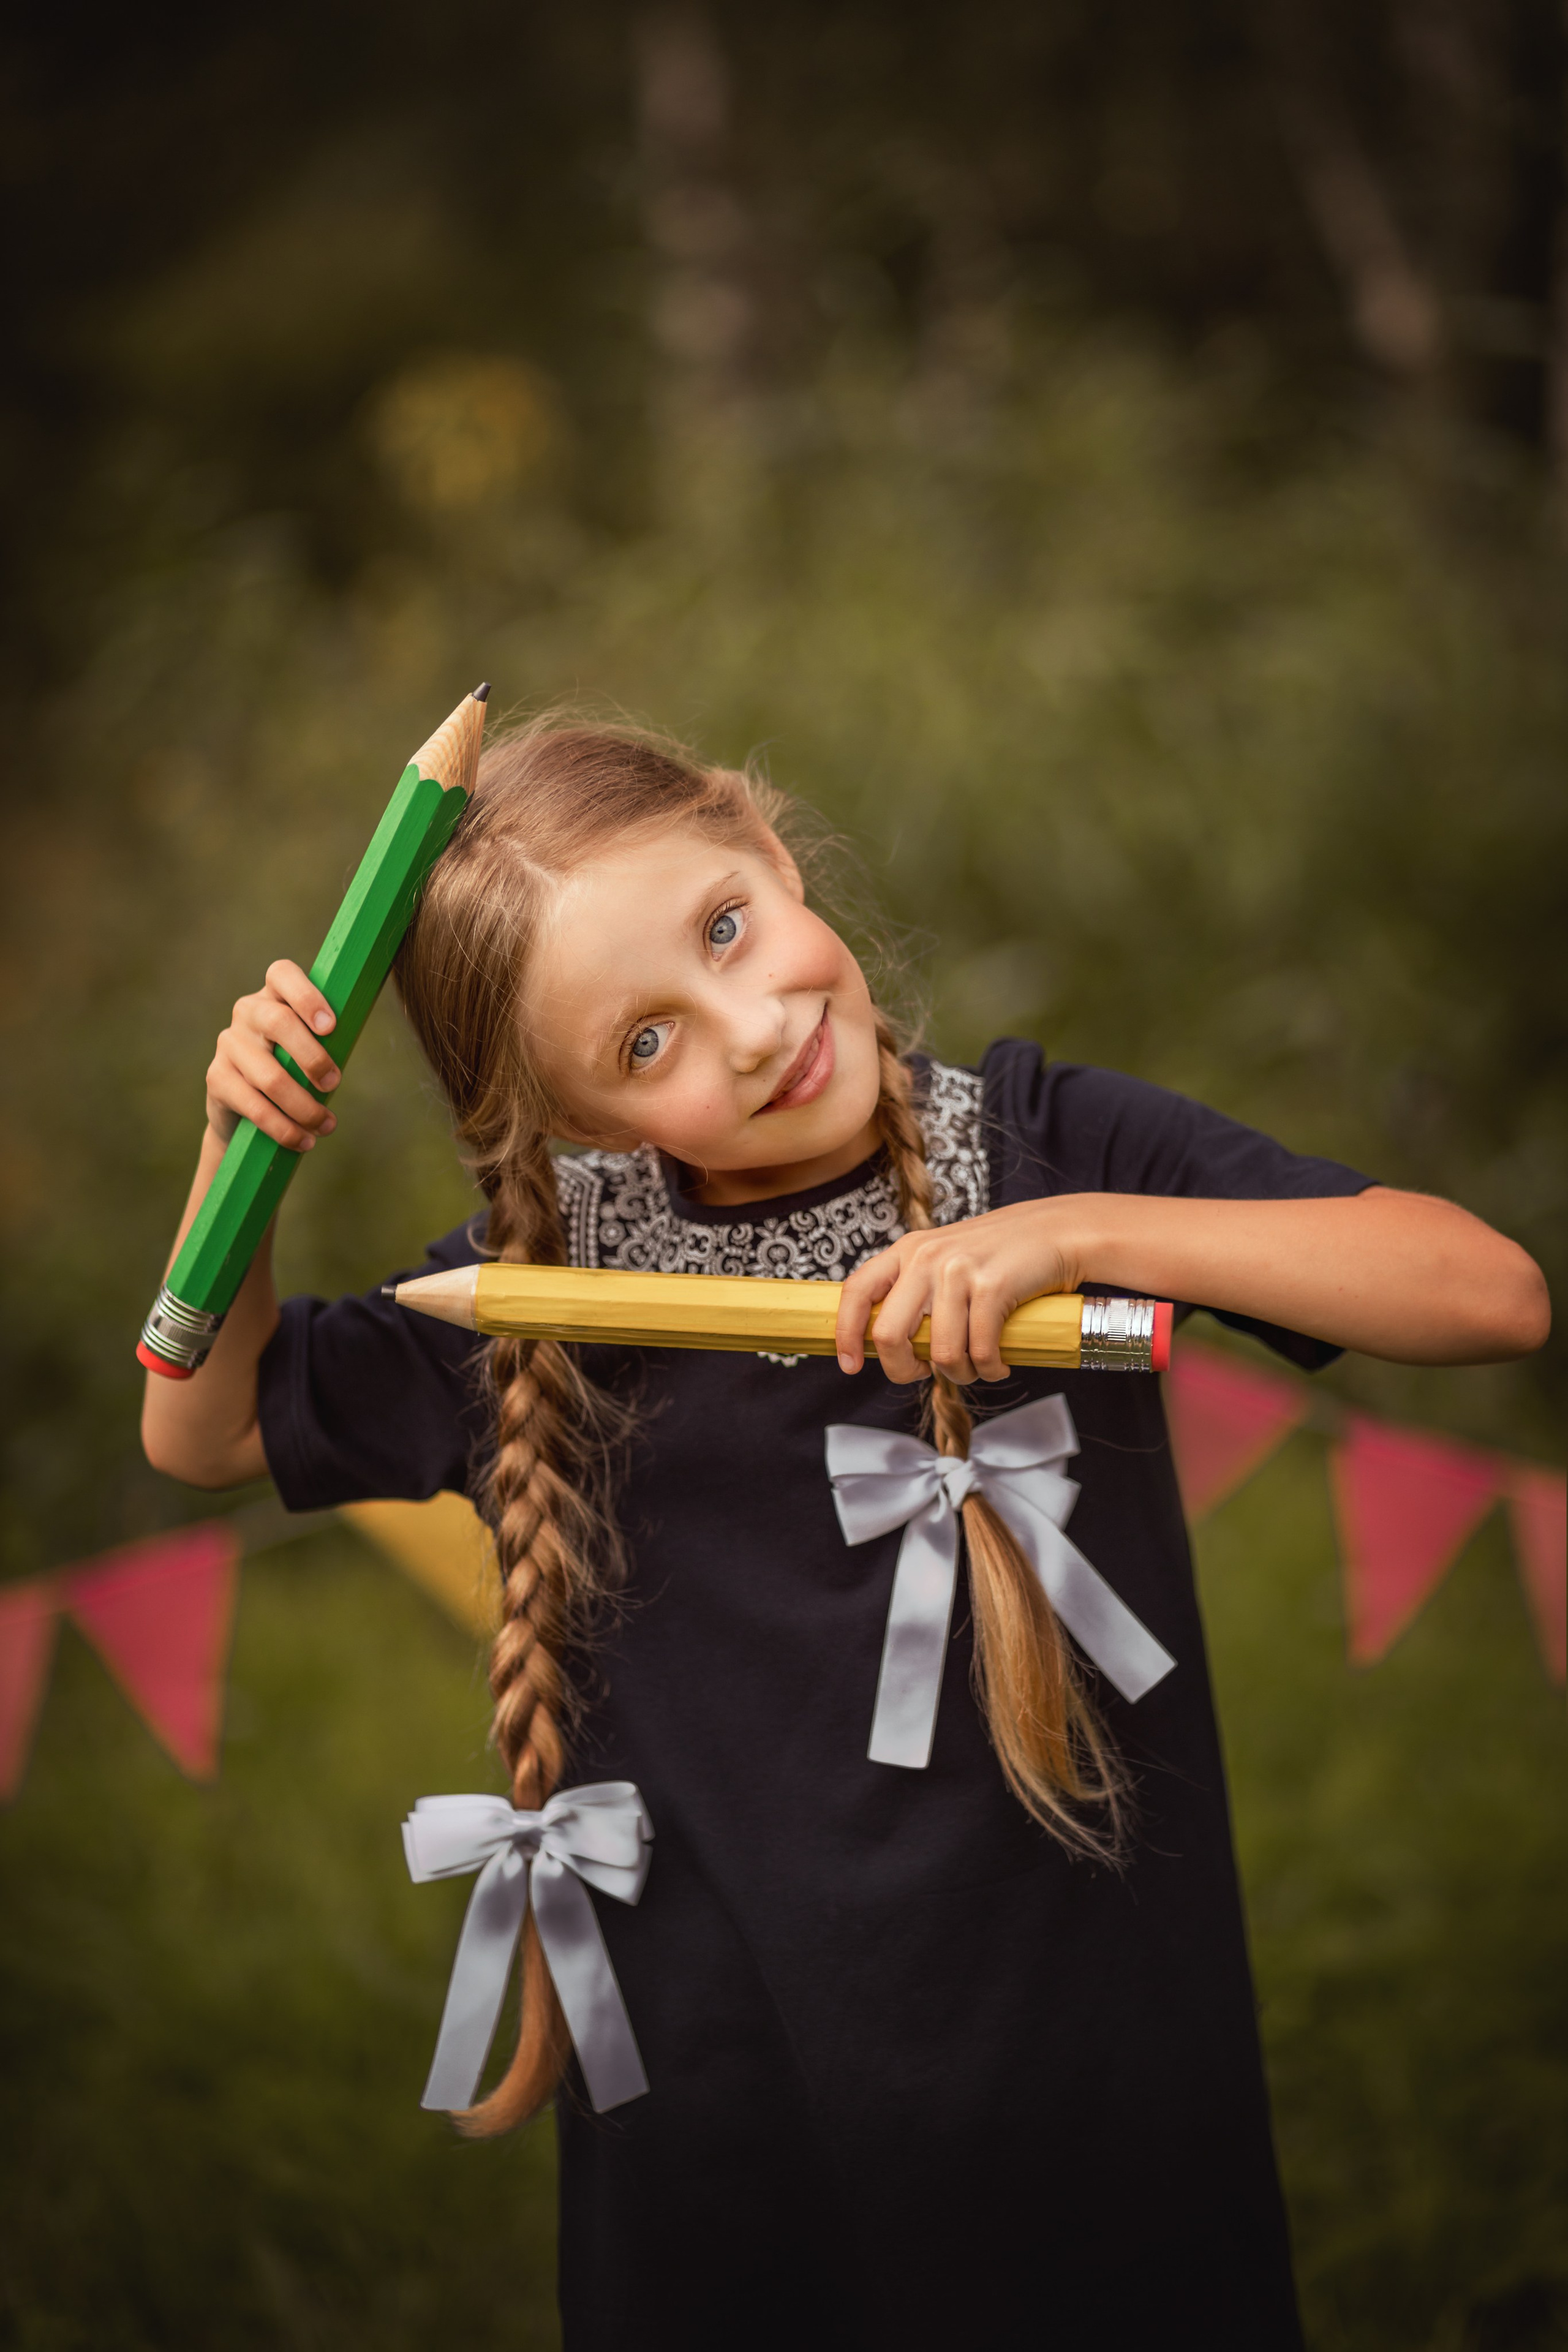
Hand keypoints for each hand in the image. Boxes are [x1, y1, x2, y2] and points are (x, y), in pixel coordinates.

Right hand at [206, 960, 340, 1150]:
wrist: (245, 1107)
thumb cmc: (294, 1067)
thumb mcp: (311, 1047)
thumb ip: (327, 1041)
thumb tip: (351, 1053)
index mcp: (275, 995)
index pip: (282, 974)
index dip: (307, 996)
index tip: (331, 1027)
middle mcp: (247, 1011)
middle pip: (278, 1023)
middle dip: (313, 1058)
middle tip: (334, 1084)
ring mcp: (228, 1043)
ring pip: (269, 1075)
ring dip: (304, 1106)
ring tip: (327, 1126)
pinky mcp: (217, 1078)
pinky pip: (254, 1105)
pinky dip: (284, 1128)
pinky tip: (304, 1140)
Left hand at [835, 1199, 1085, 1383]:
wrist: (1054, 1231)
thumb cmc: (999, 1255)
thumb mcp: (945, 1259)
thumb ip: (915, 1290)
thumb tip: (889, 1344)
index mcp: (907, 1251)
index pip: (857, 1291)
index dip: (846, 1332)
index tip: (850, 1364)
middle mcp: (926, 1258)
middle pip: (888, 1334)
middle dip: (902, 1369)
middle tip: (925, 1372)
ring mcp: (958, 1271)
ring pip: (940, 1352)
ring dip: (959, 1373)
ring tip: (975, 1367)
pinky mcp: (992, 1287)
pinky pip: (979, 1352)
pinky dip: (989, 1370)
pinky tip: (998, 1365)